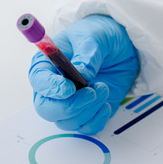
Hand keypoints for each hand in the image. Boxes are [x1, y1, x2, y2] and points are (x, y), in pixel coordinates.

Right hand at [29, 15, 138, 133]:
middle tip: (91, 93)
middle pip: (47, 110)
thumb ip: (87, 55)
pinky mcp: (87, 112)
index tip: (69, 88)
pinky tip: (106, 102)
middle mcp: (54, 87)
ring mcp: (70, 102)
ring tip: (103, 87)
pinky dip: (97, 119)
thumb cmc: (99, 36)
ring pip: (68, 121)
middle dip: (69, 107)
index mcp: (47, 65)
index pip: (39, 81)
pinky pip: (86, 127)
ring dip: (89, 109)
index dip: (51, 88)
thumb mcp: (94, 37)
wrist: (122, 46)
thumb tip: (83, 75)